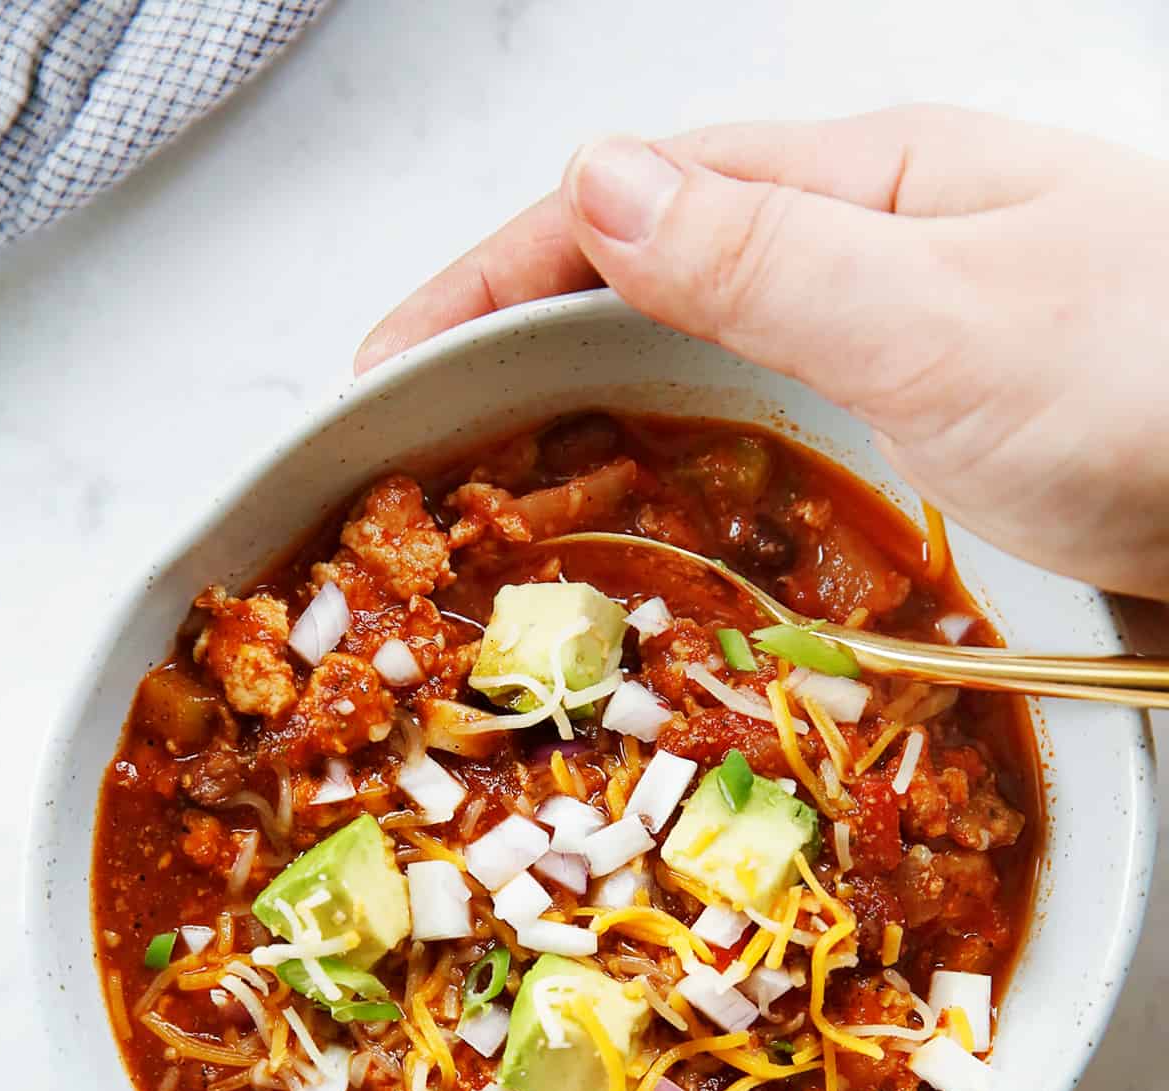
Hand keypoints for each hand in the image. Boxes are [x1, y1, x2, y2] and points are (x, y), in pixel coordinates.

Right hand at [356, 107, 1168, 599]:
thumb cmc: (1159, 377)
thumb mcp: (942, 309)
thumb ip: (768, 257)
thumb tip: (598, 185)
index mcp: (855, 186)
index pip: (621, 204)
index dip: (485, 276)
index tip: (383, 360)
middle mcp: (864, 255)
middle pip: (643, 278)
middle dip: (514, 346)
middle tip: (415, 447)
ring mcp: (892, 346)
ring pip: (697, 362)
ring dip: (590, 414)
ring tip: (500, 495)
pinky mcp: (925, 436)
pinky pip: (766, 437)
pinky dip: (685, 472)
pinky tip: (660, 521)